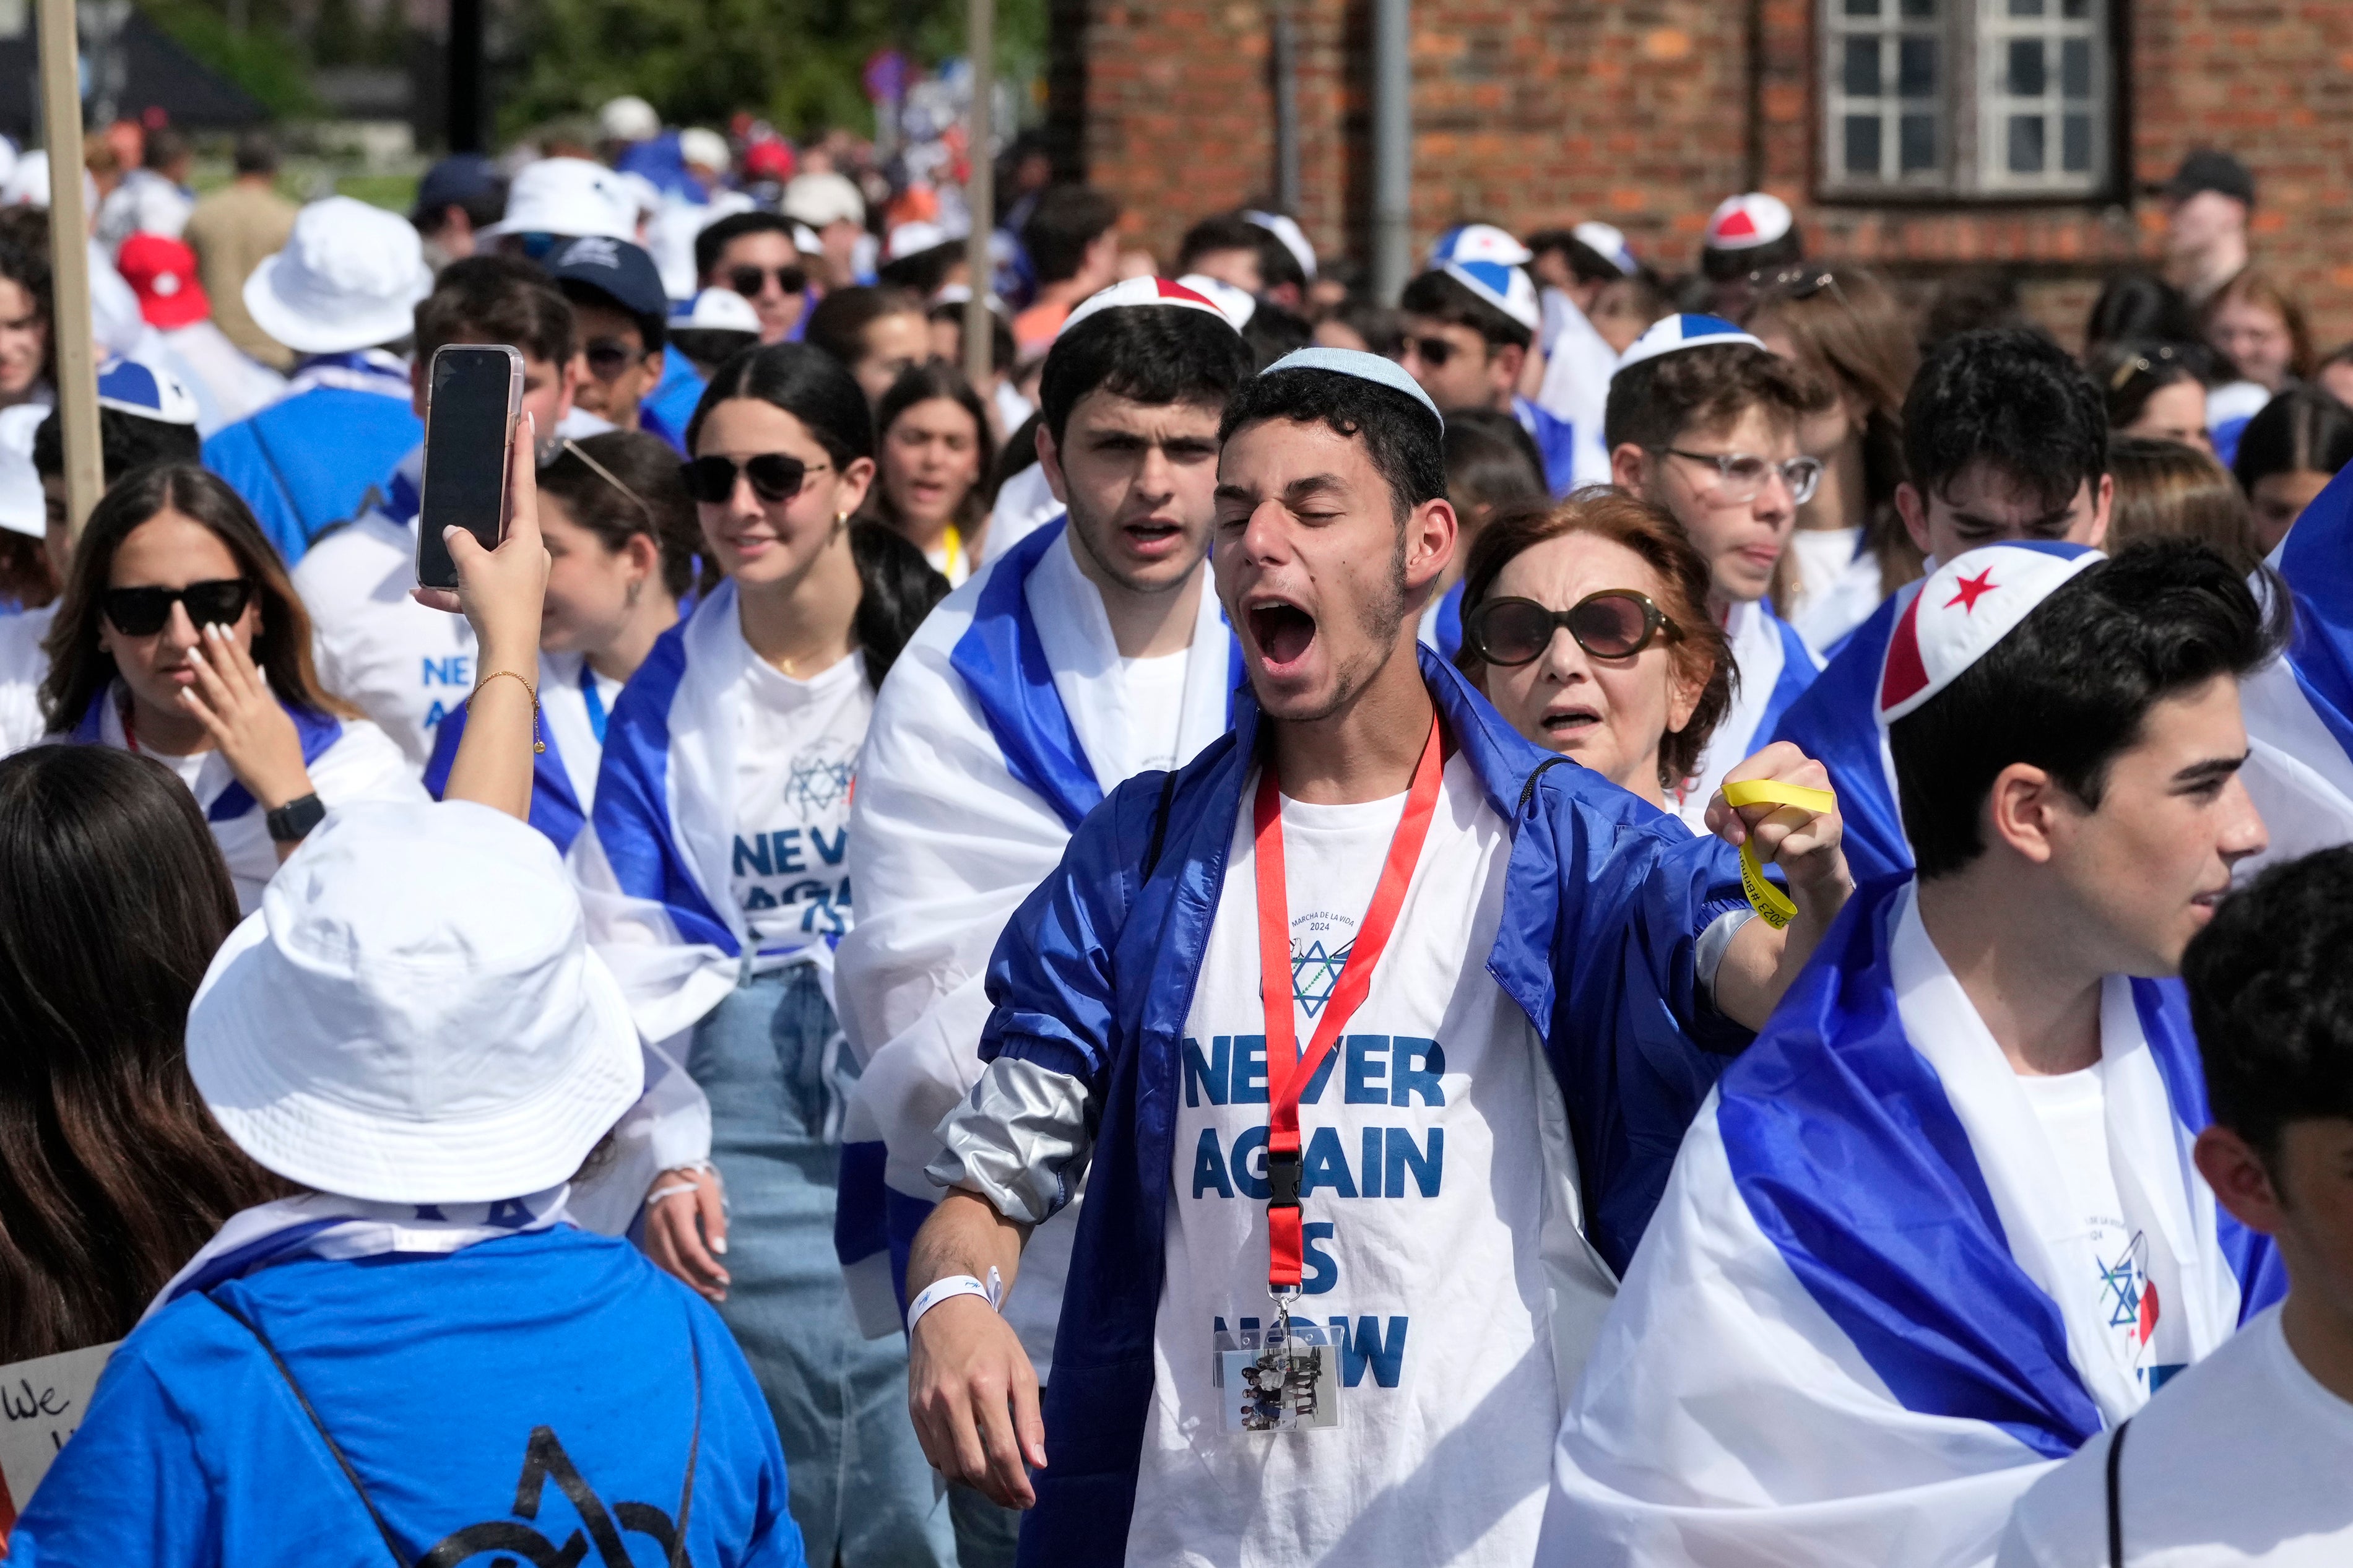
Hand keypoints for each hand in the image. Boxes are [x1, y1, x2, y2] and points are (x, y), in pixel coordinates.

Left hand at [182, 623, 311, 811]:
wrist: (284, 783)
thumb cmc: (286, 753)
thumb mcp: (282, 721)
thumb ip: (267, 698)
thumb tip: (258, 676)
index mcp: (266, 703)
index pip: (249, 669)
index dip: (235, 648)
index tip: (224, 629)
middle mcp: (252, 709)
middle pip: (233, 674)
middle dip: (220, 650)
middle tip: (207, 627)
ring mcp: (238, 724)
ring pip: (219, 692)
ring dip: (205, 671)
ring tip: (193, 651)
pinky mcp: (227, 741)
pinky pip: (208, 720)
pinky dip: (196, 706)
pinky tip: (184, 692)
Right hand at [412, 410, 547, 671]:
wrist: (508, 656)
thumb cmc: (497, 605)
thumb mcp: (471, 566)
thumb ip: (459, 541)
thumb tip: (454, 532)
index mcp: (528, 537)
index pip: (524, 484)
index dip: (522, 451)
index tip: (526, 420)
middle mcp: (529, 553)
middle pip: (503, 518)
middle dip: (483, 505)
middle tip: (478, 472)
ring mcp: (520, 576)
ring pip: (483, 555)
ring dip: (458, 558)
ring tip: (435, 561)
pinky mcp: (506, 598)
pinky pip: (475, 586)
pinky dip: (451, 590)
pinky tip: (422, 595)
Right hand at [642, 1165, 728, 1302]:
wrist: (667, 1168)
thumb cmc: (693, 1180)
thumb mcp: (710, 1195)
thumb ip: (715, 1222)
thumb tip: (720, 1251)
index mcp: (675, 1213)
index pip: (689, 1249)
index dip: (706, 1267)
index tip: (725, 1278)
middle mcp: (658, 1226)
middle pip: (675, 1263)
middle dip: (698, 1283)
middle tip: (719, 1294)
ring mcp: (649, 1233)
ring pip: (664, 1267)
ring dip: (685, 1284)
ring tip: (707, 1295)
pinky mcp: (647, 1237)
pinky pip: (657, 1263)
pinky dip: (672, 1276)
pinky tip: (687, 1284)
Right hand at [909, 1295, 1045, 1507]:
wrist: (945, 1310)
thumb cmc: (991, 1340)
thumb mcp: (1020, 1369)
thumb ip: (1030, 1418)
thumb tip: (1037, 1463)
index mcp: (984, 1386)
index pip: (1002, 1451)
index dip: (1017, 1483)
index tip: (1029, 1500)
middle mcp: (951, 1399)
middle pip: (973, 1467)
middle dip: (997, 1492)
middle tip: (1015, 1500)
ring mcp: (928, 1407)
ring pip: (951, 1467)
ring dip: (976, 1486)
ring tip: (996, 1487)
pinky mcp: (914, 1411)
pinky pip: (934, 1455)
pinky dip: (954, 1469)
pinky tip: (972, 1467)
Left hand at [1706, 742, 1851, 914]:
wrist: (1807, 854)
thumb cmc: (1766, 821)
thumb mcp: (1731, 811)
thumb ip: (1719, 813)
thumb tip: (1736, 834)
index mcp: (1782, 752)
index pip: (1734, 783)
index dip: (1731, 807)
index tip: (1746, 810)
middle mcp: (1809, 768)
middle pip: (1752, 807)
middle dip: (1749, 827)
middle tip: (1765, 826)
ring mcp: (1825, 796)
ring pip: (1768, 832)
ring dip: (1764, 847)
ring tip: (1778, 841)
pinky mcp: (1833, 826)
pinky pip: (1788, 849)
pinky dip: (1782, 857)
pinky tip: (1794, 849)